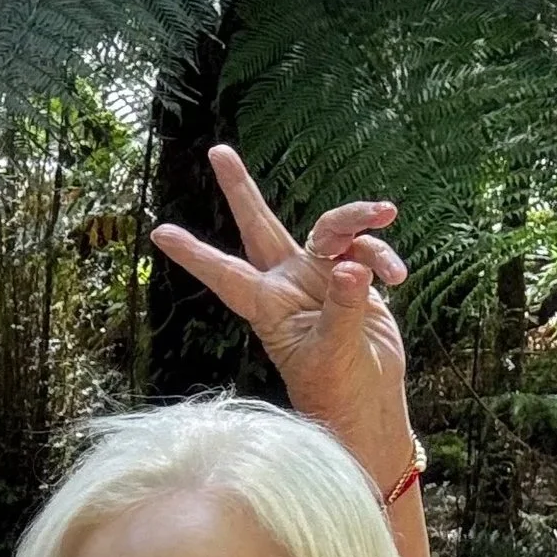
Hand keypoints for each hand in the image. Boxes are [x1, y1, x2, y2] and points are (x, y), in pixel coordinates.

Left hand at [152, 144, 412, 463]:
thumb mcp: (334, 353)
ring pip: (329, 228)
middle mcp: (288, 284)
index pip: (225, 274)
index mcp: (269, 307)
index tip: (159, 233)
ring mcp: (320, 278)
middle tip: (218, 152)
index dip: (194, 254)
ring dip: (357, 218)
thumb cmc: (336, 391)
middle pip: (260, 227)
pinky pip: (365, 249)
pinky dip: (383, 255)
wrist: (368, 405)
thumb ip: (342, 306)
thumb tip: (350, 265)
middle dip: (241, 190)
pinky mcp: (353, 279)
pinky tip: (397, 277)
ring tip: (385, 213)